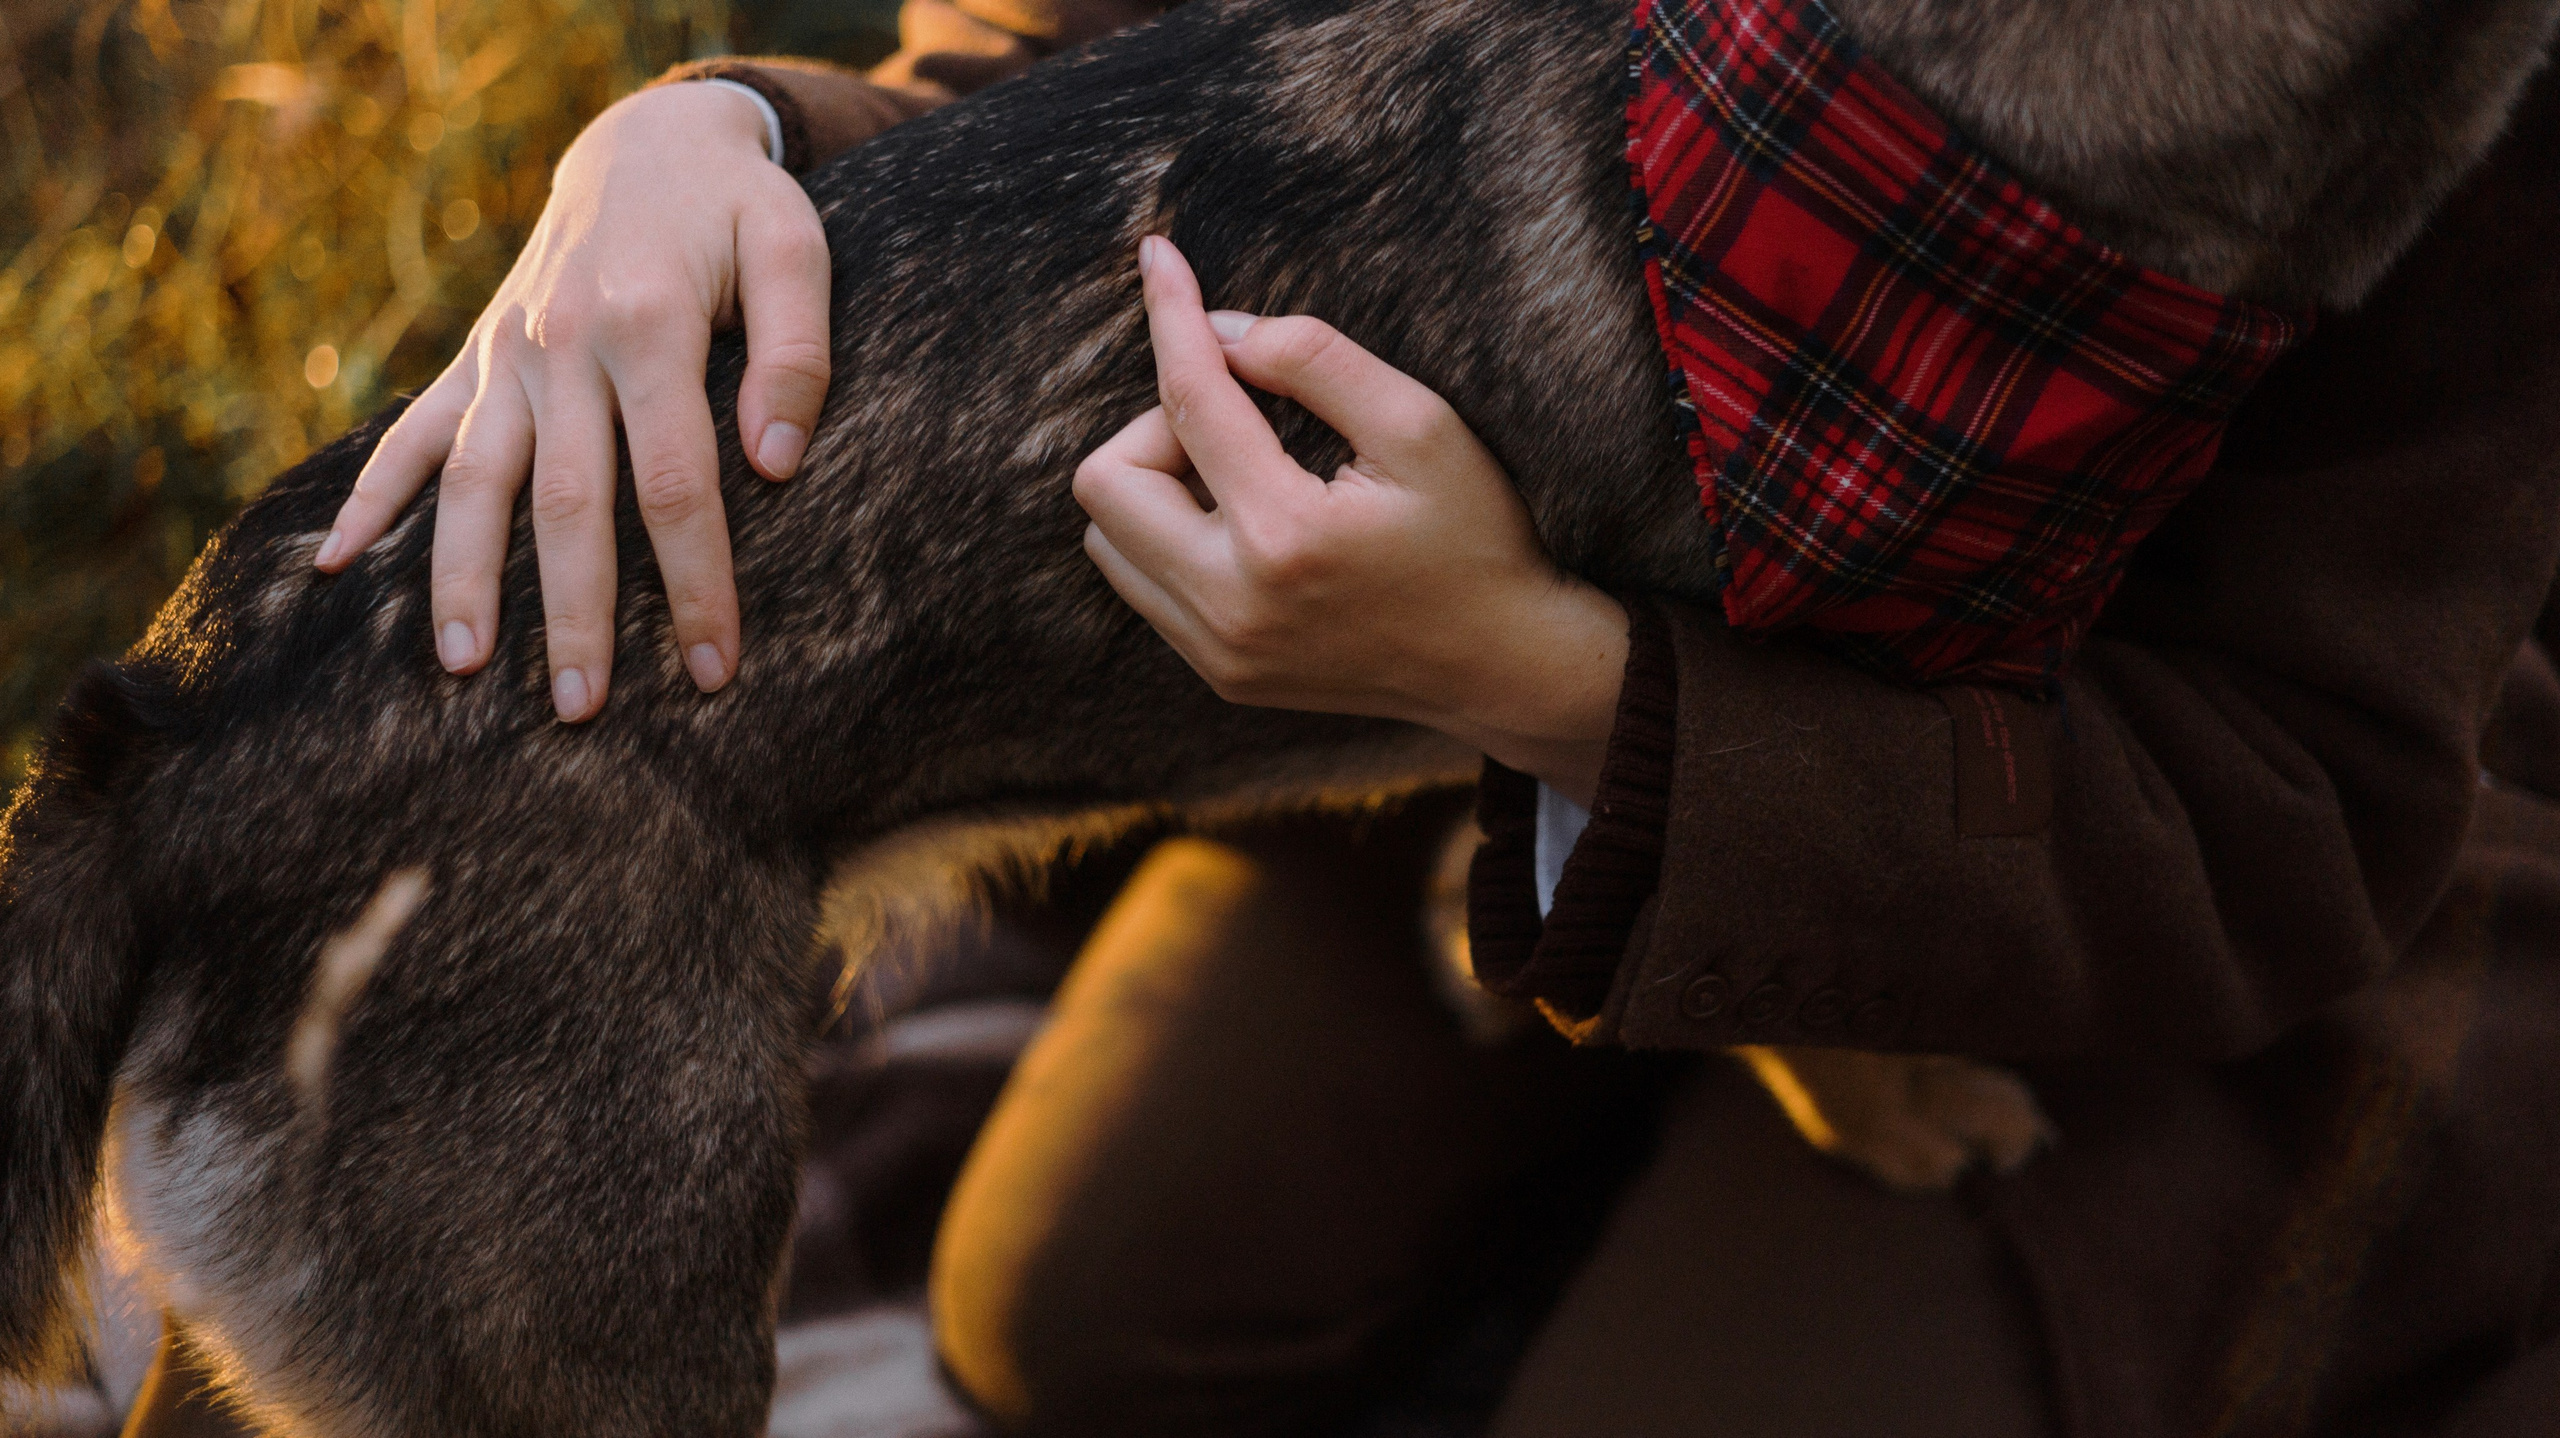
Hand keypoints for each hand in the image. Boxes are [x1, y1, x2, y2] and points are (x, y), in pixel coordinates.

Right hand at [316, 80, 832, 719]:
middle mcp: (562, 347)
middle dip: (575, 612)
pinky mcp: (475, 360)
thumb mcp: (792, 249)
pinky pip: (412, 434)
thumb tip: (775, 463)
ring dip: (463, 577)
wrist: (647, 144)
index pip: (676, 482)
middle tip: (582, 712)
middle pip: (567, 502)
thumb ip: (795, 353)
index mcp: (649, 325)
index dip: (696, 581)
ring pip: (477, 481)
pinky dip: (372, 497)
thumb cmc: (737, 210)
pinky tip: (337, 566)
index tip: (713, 668)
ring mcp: (507, 357)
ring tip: (462, 667)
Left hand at [1073, 237, 1627, 802]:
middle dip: (1156, 424)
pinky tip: (1242, 520)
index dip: (1171, 316)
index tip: (1158, 256)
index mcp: (1284, 536)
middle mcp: (1232, 605)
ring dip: (1155, 484)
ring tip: (1242, 473)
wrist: (1503, 667)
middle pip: (1106, 481)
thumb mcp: (1421, 426)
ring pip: (1108, 539)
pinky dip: (1168, 534)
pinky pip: (1142, 584)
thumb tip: (1222, 330)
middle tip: (1241, 418)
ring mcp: (1218, 652)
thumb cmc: (1475, 536)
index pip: (1189, 399)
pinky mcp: (1219, 674)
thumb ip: (1317, 360)